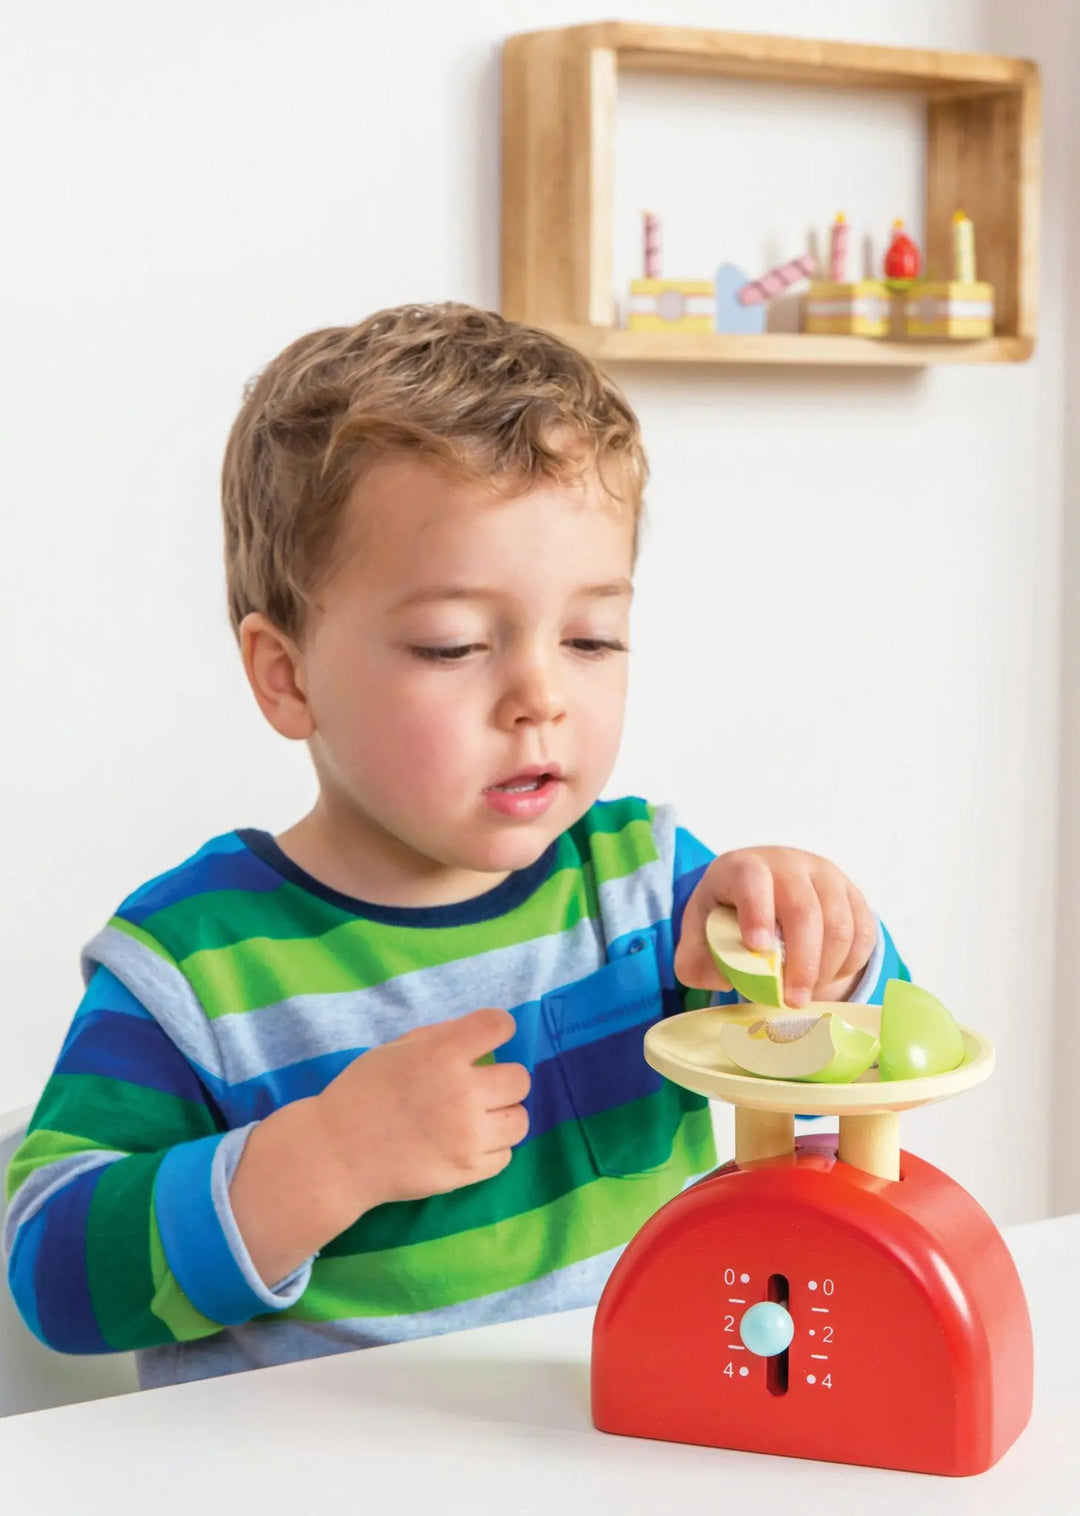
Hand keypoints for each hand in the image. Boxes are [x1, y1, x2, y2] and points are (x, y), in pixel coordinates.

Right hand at [312, 1008, 530, 1210]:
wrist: (338, 1155)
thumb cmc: (362, 1093)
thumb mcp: (395, 1050)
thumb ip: (439, 1037)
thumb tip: (477, 1037)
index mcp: (441, 1054)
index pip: (498, 1026)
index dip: (499, 1027)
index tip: (490, 1036)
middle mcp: (462, 1093)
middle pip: (519, 1078)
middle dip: (502, 1079)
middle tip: (480, 1086)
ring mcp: (468, 1136)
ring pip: (520, 1120)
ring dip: (502, 1115)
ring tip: (478, 1118)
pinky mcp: (468, 1171)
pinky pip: (506, 1155)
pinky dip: (491, 1148)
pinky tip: (466, 1143)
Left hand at [673, 847, 876, 1007]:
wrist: (766, 892)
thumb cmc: (728, 916)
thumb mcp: (699, 935)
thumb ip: (695, 960)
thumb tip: (722, 978)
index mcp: (743, 867)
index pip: (752, 881)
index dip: (757, 913)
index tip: (758, 948)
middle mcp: (788, 864)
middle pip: (804, 910)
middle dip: (802, 963)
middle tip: (793, 1000)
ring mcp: (825, 876)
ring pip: (839, 924)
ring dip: (826, 968)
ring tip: (806, 993)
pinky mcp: (852, 893)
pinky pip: (863, 932)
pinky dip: (849, 963)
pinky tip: (826, 976)